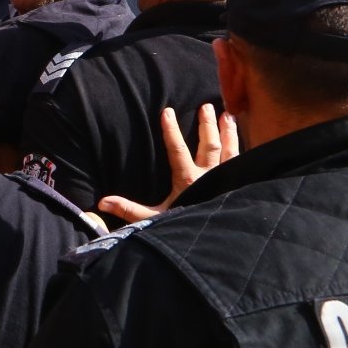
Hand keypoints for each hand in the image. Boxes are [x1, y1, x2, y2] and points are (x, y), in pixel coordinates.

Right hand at [96, 104, 237, 223]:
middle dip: (207, 124)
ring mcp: (229, 179)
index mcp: (188, 179)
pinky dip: (245, 150)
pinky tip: (246, 143)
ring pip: (230, 150)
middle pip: (209, 144)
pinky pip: (245, 163)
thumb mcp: (153, 219)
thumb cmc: (185, 229)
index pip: (178, 149)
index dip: (171, 130)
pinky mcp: (242, 184)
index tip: (168, 111)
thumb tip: (102, 202)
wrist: (217, 241)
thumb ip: (130, 210)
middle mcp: (210, 174)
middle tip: (207, 106)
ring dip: (229, 132)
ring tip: (229, 115)